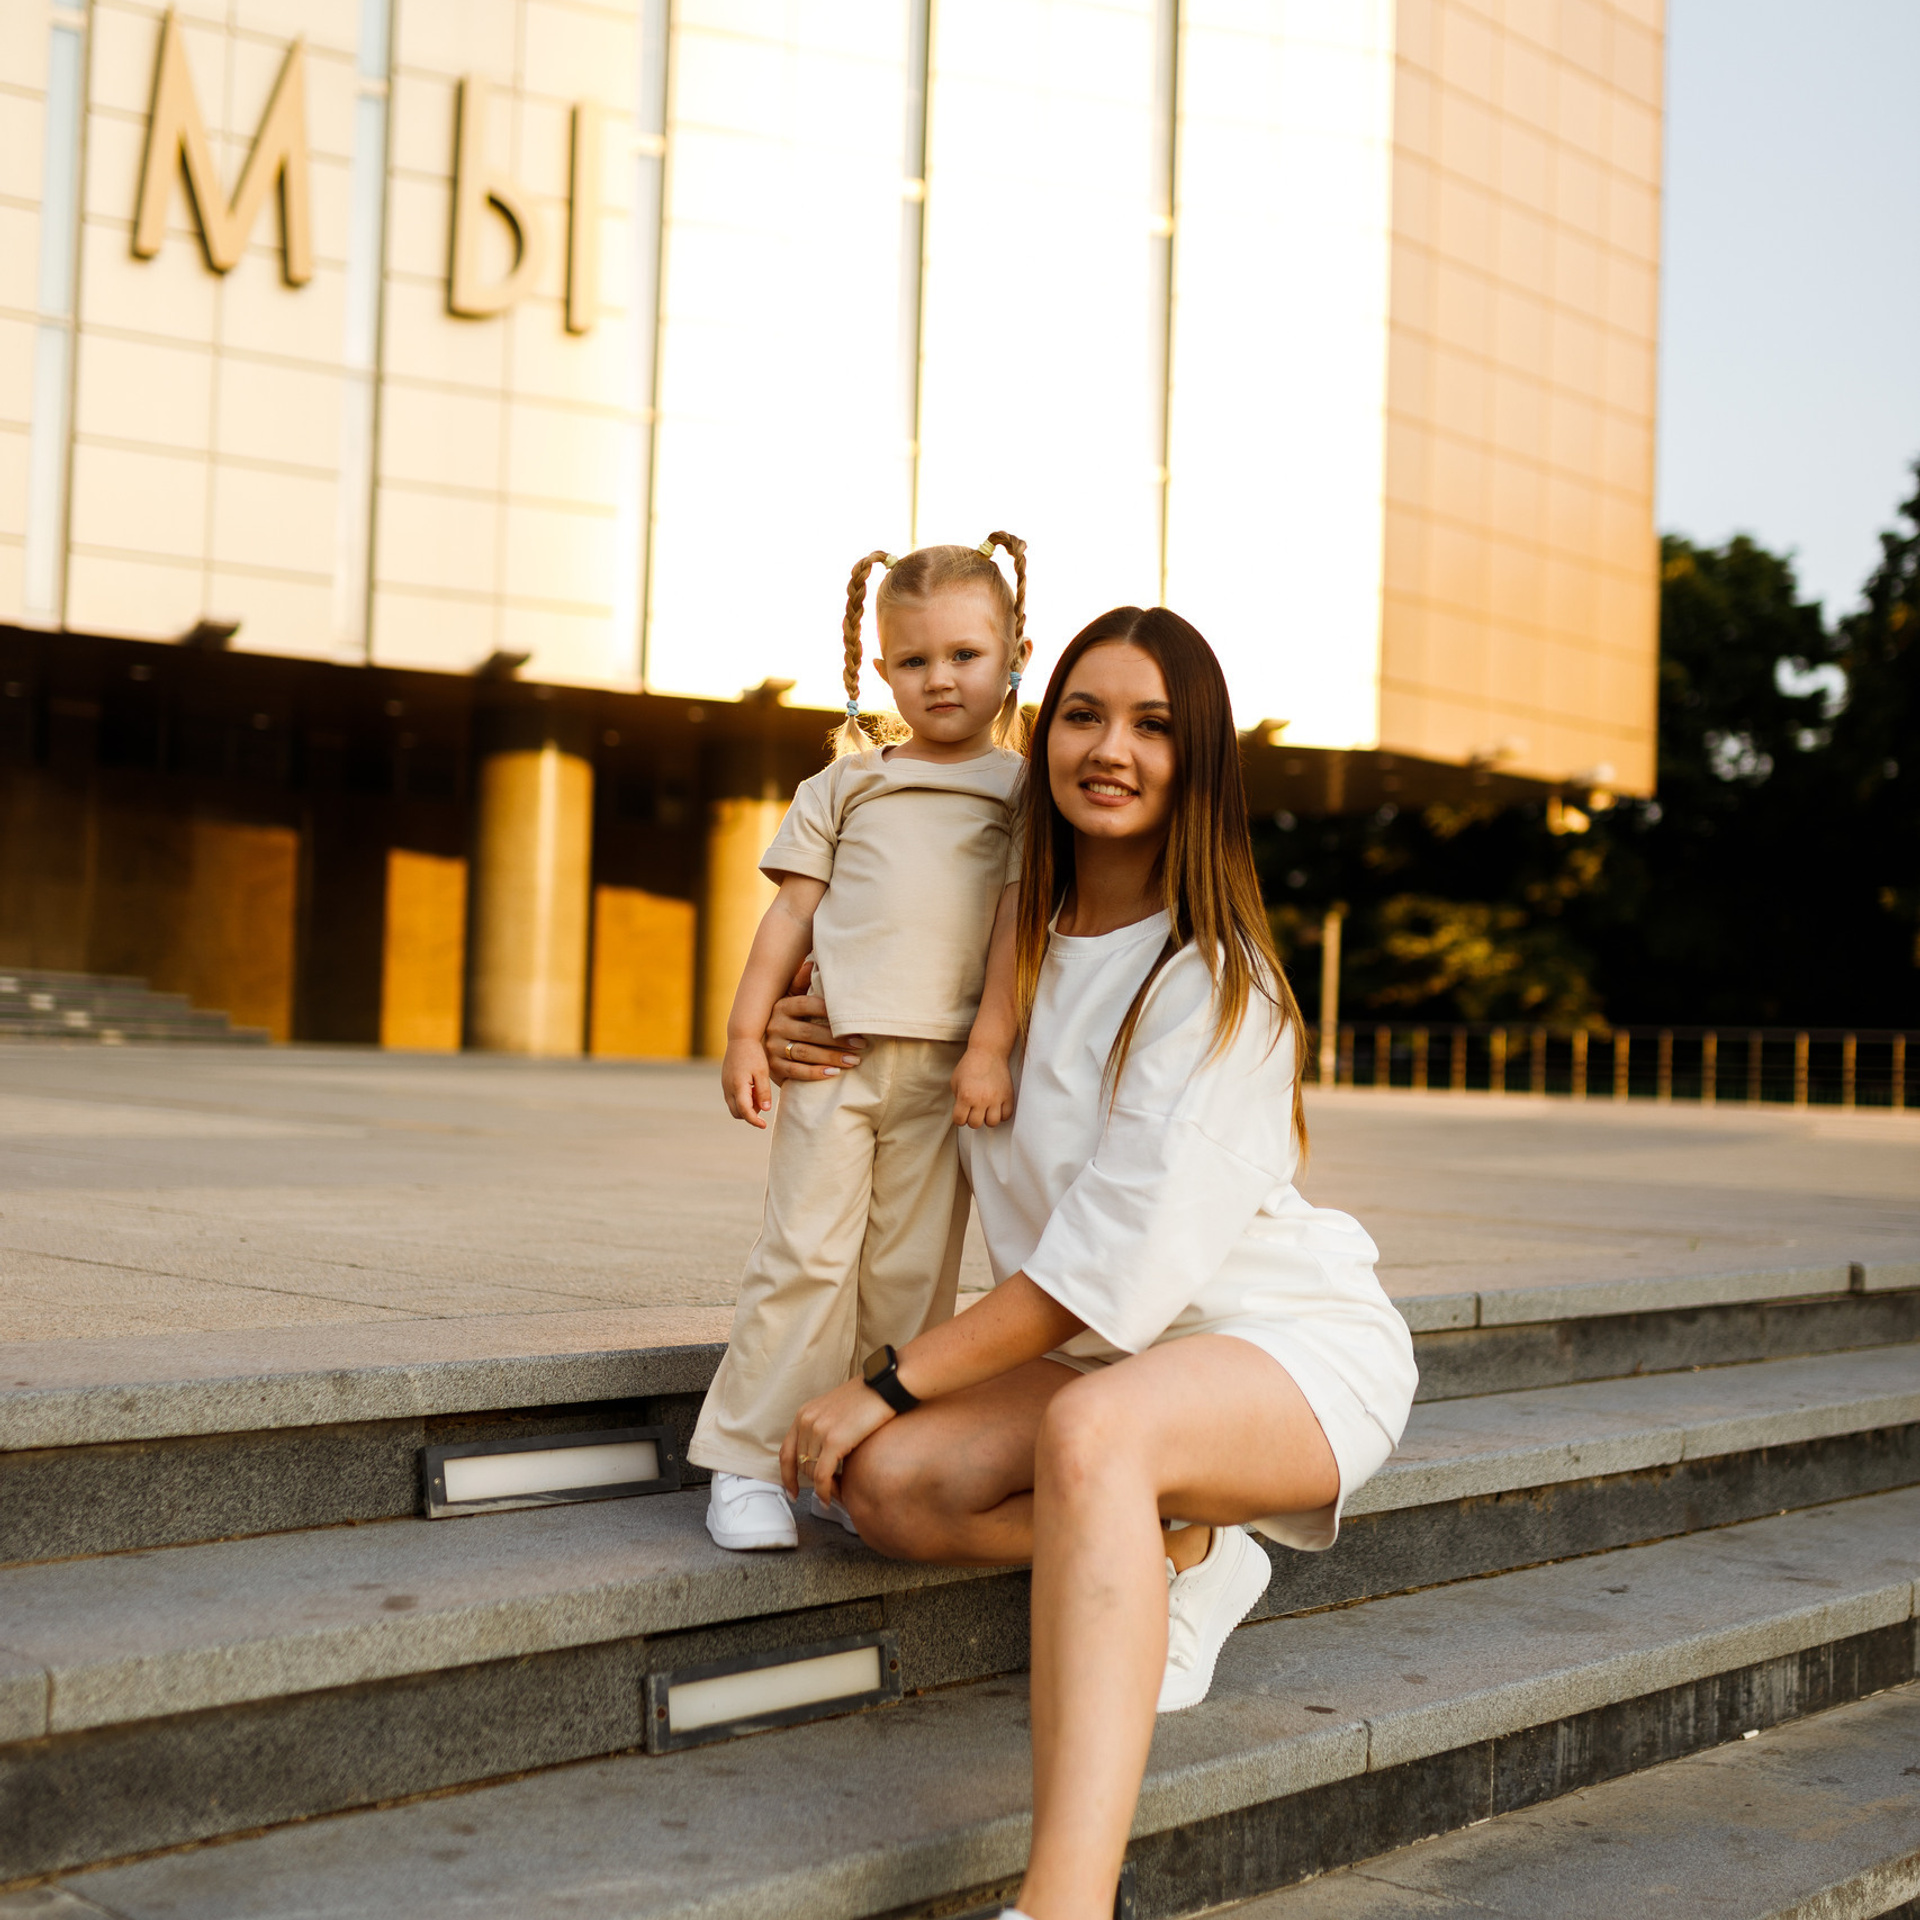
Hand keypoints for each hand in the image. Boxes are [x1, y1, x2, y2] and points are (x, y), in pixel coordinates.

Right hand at [721, 1037, 772, 1126]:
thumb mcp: (762, 1073)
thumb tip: (765, 1110)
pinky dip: (742, 1099)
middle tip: (762, 1101)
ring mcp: (725, 1085)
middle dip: (750, 1114)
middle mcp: (728, 1088)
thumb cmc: (753, 1054)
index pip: (745, 1112)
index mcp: (738, 1086)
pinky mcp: (725, 1082)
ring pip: (734, 1106)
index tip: (764, 1126)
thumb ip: (763, 1092)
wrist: (740, 1039)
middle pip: (737, 1113)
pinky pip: (732, 1098)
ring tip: (758, 1091)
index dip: (755, 1121)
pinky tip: (752, 1086)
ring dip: (746, 1106)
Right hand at [766, 960, 866, 1085]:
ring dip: (831, 1057)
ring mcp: (772, 1047)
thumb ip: (803, 983)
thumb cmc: (792, 1020)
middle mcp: (774, 1025)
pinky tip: (834, 1073)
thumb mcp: (794, 999)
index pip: (806, 1004)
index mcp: (782, 1006)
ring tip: (854, 1060)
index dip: (828, 1010)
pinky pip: (796, 1072)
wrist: (766, 1047)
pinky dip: (816, 1073)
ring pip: (804, 1052)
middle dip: (837, 1039)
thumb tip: (812, 962)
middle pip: (808, 1031)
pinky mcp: (773, 1067)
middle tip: (861, 1043)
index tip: (851, 1016)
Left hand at [781, 1375, 894, 1505]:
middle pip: (800, 1465)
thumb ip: (823, 1428)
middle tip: (827, 1491)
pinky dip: (824, 1491)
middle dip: (812, 1482)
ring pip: (811, 1472)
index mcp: (804, 1413)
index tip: (792, 1491)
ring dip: (821, 1487)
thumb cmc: (868, 1398)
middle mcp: (807, 1421)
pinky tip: (829, 1499)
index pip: (786, 1451)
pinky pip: (822, 1475)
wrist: (886, 1386)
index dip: (787, 1475)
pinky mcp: (834, 1440)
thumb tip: (821, 1456)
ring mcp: (819, 1430)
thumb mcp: (835, 1410)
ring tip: (834, 1493)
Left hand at [951, 1045, 1014, 1128]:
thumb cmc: (970, 1065)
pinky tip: (996, 1107)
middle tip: (973, 1109)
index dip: (959, 1117)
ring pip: (992, 1123)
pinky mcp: (1008, 1096)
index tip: (962, 1112)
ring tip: (986, 1109)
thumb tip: (964, 1113)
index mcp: (965, 1096)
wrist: (988, 1052)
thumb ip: (957, 1099)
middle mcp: (981, 1099)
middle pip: (975, 1124)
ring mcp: (996, 1099)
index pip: (959, 1120)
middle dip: (972, 1118)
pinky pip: (1006, 1115)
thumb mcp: (955, 1082)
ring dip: (987, 1118)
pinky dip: (1001, 1114)